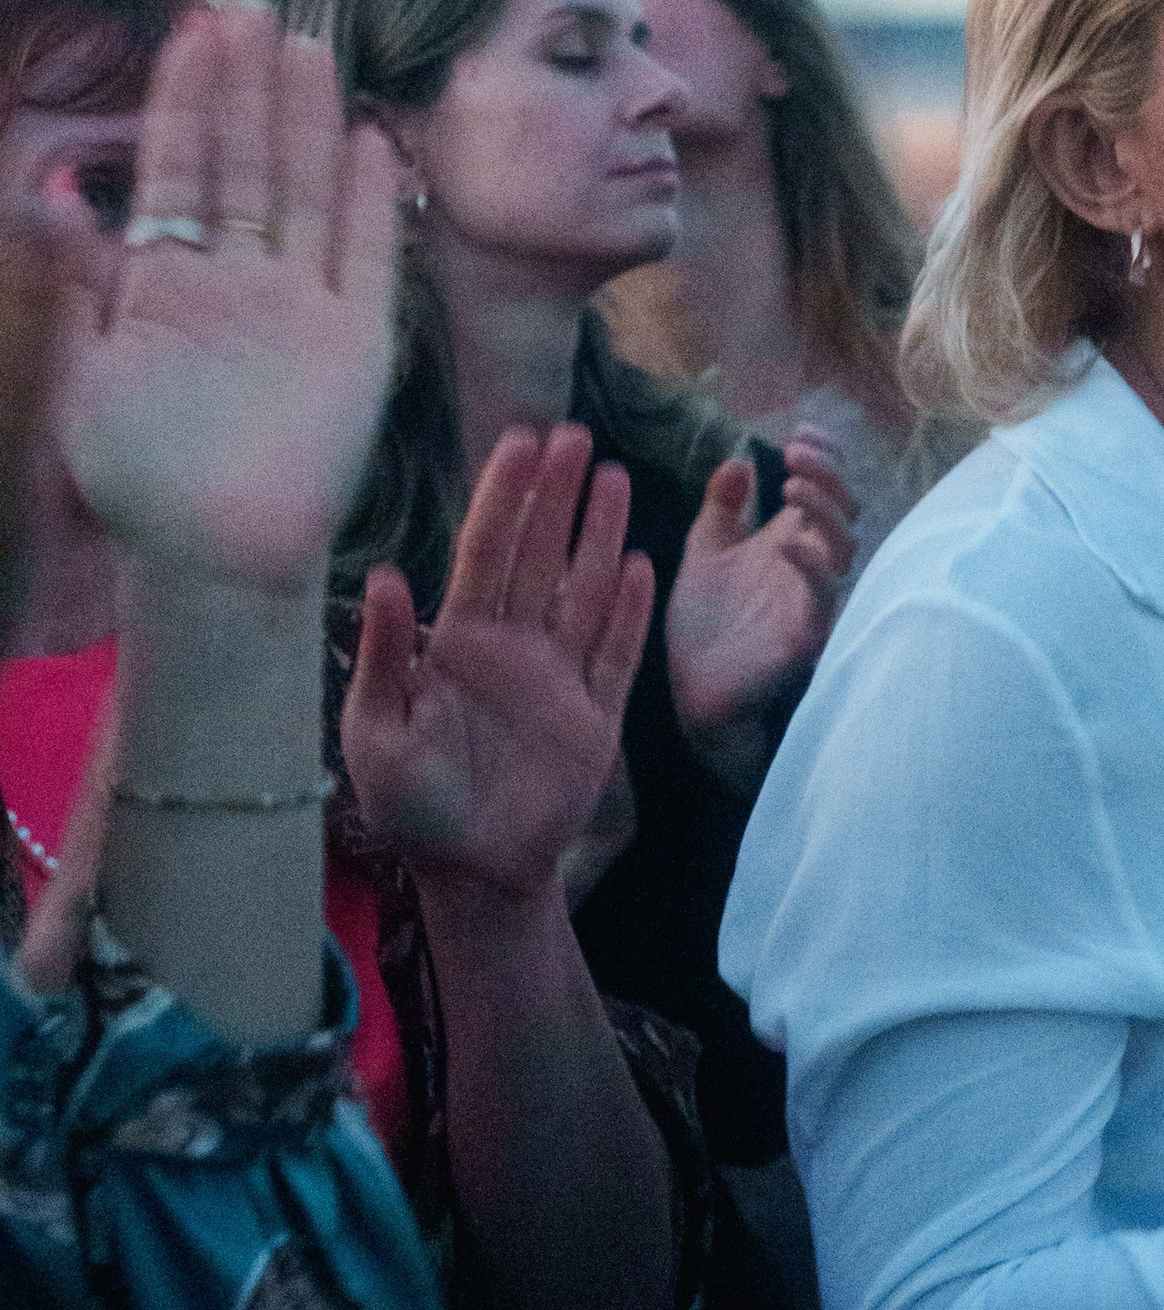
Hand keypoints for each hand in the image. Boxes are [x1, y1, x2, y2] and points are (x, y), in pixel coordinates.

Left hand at [54, 5, 397, 598]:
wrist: (213, 557)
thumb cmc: (139, 479)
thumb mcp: (83, 371)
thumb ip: (73, 283)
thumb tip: (44, 191)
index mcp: (172, 283)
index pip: (182, 172)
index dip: (187, 102)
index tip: (190, 32)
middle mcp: (240, 282)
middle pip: (248, 166)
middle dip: (249, 89)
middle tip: (251, 9)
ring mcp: (302, 307)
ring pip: (307, 192)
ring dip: (309, 121)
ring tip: (308, 46)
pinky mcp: (358, 342)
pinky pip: (369, 257)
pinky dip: (372, 202)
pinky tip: (373, 141)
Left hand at [343, 430, 655, 899]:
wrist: (472, 875)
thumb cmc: (411, 807)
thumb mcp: (377, 732)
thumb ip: (382, 656)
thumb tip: (383, 574)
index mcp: (457, 642)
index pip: (485, 551)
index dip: (503, 496)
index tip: (520, 440)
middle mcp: (511, 646)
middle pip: (539, 554)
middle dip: (556, 495)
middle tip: (575, 434)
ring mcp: (558, 677)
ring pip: (583, 589)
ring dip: (598, 535)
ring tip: (613, 475)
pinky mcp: (595, 716)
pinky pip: (616, 653)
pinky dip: (628, 611)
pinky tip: (640, 565)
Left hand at [664, 427, 854, 748]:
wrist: (687, 689)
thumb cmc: (702, 623)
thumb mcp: (704, 550)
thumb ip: (722, 507)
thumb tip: (739, 460)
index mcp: (791, 538)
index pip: (824, 488)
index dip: (823, 456)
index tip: (797, 431)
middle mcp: (809, 564)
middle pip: (844, 508)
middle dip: (827, 473)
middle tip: (795, 451)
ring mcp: (812, 598)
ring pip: (844, 546)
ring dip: (825, 509)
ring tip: (792, 484)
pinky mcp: (807, 634)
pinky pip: (824, 596)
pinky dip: (813, 565)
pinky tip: (789, 542)